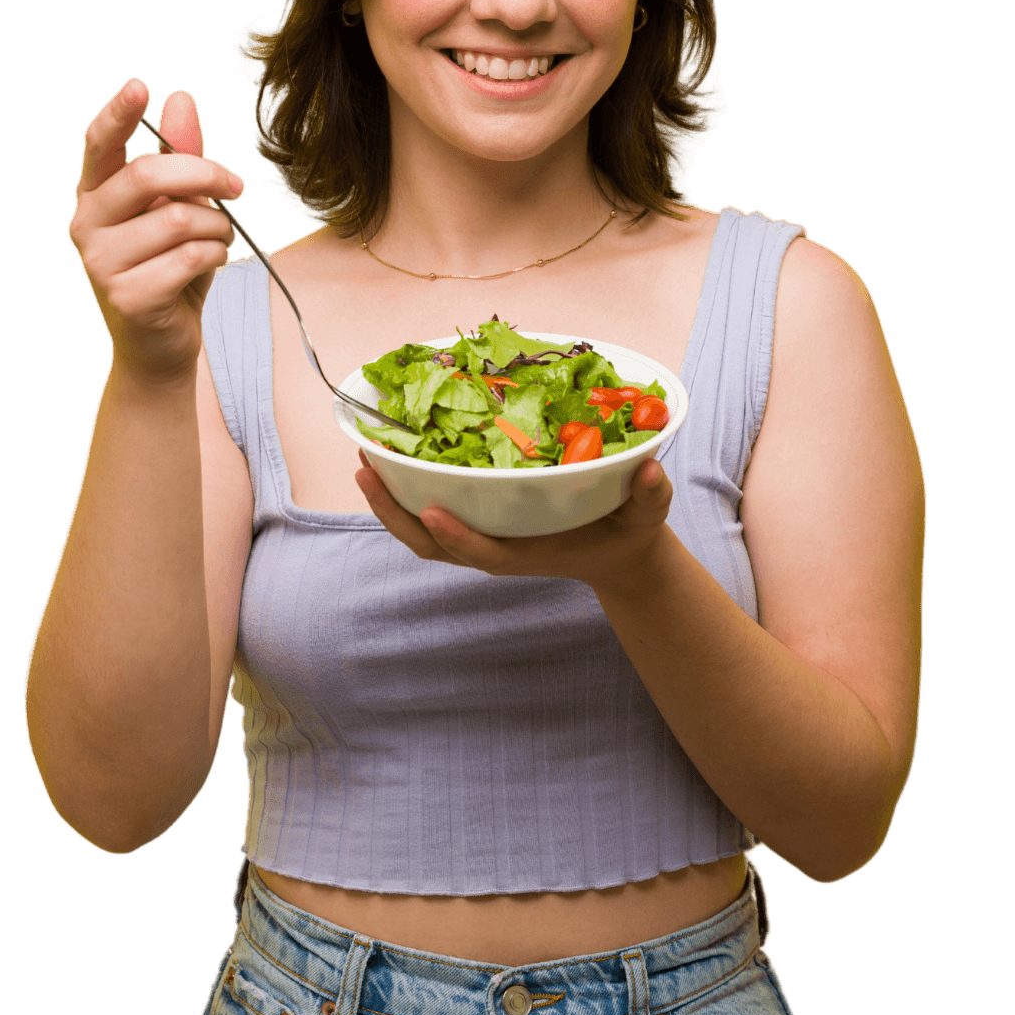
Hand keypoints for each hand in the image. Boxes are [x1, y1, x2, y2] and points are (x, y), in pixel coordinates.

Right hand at [68, 79, 244, 382]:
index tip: (140, 87)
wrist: (160, 346)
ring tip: (218, 240)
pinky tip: (211, 266)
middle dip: (204, 174)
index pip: (99, 145)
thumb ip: (179, 158)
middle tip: (237, 186)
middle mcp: (86, 225)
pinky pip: (191, 256)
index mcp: (94, 196)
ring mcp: (101, 263)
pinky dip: (216, 256)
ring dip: (217, 227)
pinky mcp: (127, 296)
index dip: (118, 115)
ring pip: (179, 219)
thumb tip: (180, 99)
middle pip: (148, 175)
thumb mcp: (178, 209)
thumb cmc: (169, 270)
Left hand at [355, 451, 674, 592]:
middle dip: (396, 513)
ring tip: (364, 460)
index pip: (486, 552)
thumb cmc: (627, 533)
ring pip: (423, 532)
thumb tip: (650, 467)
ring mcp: (483, 539)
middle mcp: (497, 550)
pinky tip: (389, 460)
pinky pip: (432, 514)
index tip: (432, 511)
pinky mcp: (478, 524)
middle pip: (434, 544)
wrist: (618, 554)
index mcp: (530, 552)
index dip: (457, 536)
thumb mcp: (646, 515)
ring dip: (390, 502)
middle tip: (367, 470)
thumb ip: (650, 494)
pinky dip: (406, 492)